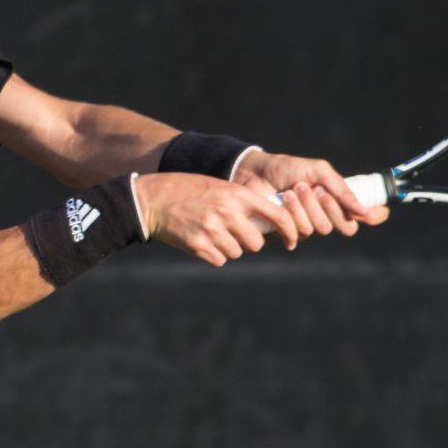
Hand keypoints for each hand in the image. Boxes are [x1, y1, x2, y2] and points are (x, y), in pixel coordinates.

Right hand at [133, 171, 305, 263]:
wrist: (154, 199)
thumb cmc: (190, 191)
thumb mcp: (221, 188)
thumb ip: (243, 203)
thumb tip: (268, 224)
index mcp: (238, 195)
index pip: (278, 216)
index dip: (290, 231)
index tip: (292, 240)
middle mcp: (228, 213)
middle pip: (256, 243)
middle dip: (247, 242)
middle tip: (234, 233)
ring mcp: (213, 231)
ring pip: (236, 252)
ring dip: (228, 247)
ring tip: (211, 232)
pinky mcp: (199, 246)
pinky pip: (219, 260)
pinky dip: (213, 254)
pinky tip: (201, 240)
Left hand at [234, 152, 390, 234]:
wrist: (257, 173)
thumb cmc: (289, 169)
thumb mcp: (319, 171)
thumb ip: (342, 189)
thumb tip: (364, 211)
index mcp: (340, 200)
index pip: (368, 216)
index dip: (375, 216)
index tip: (372, 212)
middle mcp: (328, 216)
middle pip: (344, 227)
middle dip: (329, 207)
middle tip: (313, 189)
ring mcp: (309, 227)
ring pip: (320, 230)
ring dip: (306, 207)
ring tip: (291, 191)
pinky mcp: (288, 234)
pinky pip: (299, 235)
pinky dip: (292, 215)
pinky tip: (282, 202)